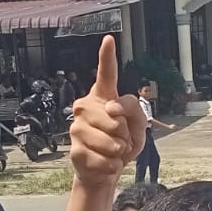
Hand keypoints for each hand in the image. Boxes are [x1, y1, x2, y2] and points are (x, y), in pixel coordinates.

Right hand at [68, 35, 144, 184]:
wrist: (106, 171)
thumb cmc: (121, 144)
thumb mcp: (137, 126)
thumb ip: (133, 109)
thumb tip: (111, 108)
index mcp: (102, 97)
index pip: (106, 74)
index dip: (107, 56)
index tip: (109, 39)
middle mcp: (85, 107)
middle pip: (114, 115)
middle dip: (124, 132)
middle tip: (120, 140)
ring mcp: (76, 127)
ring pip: (109, 139)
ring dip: (119, 151)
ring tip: (113, 152)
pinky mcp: (74, 149)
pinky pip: (103, 158)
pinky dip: (111, 165)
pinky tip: (106, 164)